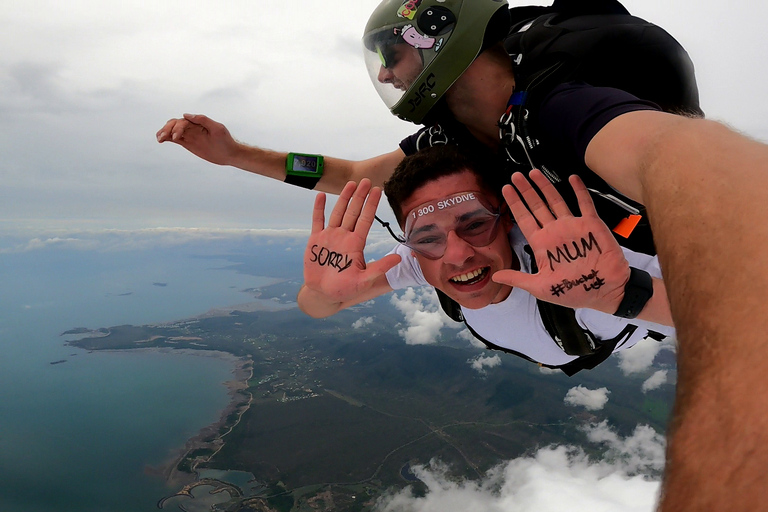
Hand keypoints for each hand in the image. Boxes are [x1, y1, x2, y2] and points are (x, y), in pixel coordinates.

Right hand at [156, 114, 237, 165]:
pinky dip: (167, 138)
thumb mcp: (217, 128)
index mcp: (198, 122)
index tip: (176, 137)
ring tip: (159, 138)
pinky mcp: (188, 143)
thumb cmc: (225, 140)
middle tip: (163, 137)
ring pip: (172, 131)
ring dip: (164, 132)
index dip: (177, 128)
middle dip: (167, 129)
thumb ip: (203, 120)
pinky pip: (175, 139)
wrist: (229, 153)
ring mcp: (189, 135)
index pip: (183, 122)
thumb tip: (186, 115)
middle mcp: (192, 127)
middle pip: (174, 124)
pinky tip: (161, 140)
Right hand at [303, 179, 400, 304]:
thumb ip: (380, 268)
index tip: (379, 190)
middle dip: (360, 196)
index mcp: (356, 244)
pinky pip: (317, 221)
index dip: (372, 205)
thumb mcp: (365, 280)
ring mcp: (330, 236)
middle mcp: (344, 236)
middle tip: (366, 180)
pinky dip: (318, 209)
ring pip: (338, 212)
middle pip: (353, 212)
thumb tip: (399, 258)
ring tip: (350, 183)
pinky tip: (321, 195)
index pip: (366, 220)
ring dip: (343, 198)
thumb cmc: (345, 289)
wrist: (324, 294)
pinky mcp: (316, 240)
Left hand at [492, 170, 628, 313]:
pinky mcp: (591, 225)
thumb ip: (518, 279)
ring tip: (534, 172)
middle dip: (525, 190)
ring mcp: (572, 227)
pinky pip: (584, 204)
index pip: (524, 219)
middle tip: (515, 176)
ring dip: (545, 186)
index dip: (514, 204)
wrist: (606, 292)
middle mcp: (555, 232)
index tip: (505, 189)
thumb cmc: (574, 291)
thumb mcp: (540, 287)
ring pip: (556, 201)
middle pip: (537, 206)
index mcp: (542, 245)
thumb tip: (495, 276)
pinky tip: (572, 178)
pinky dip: (579, 190)